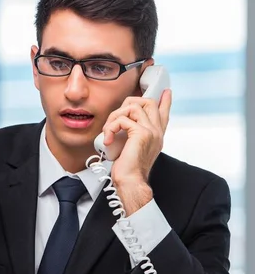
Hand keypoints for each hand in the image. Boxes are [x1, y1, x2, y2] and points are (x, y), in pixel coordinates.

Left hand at [102, 89, 171, 213]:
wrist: (130, 181)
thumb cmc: (127, 169)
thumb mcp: (130, 148)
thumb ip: (131, 135)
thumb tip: (120, 123)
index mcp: (156, 135)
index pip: (164, 113)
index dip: (165, 101)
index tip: (166, 91)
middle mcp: (157, 131)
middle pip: (148, 102)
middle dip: (128, 103)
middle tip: (115, 117)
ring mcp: (151, 131)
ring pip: (133, 106)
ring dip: (115, 116)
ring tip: (108, 131)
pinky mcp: (141, 133)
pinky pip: (122, 119)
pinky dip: (110, 127)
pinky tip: (107, 139)